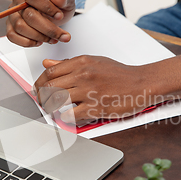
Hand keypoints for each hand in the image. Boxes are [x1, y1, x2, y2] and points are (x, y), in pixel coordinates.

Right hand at [6, 0, 75, 47]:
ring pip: (19, 27)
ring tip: (52, 39)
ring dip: (38, 37)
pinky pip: (12, 35)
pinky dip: (26, 42)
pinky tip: (39, 42)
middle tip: (61, 35)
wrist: (51, 9)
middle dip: (47, 28)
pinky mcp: (10, 24)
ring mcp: (12, 11)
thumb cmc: (56, 3)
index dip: (47, 8)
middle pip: (27, 15)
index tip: (59, 16)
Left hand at [33, 56, 151, 123]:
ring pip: (57, 101)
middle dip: (41, 97)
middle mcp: (83, 75)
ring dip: (50, 109)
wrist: (142, 83)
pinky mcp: (96, 107)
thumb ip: (69, 63)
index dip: (39, 83)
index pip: (50, 72)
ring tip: (52, 111)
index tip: (38, 90)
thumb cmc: (120, 74)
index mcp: (81, 62)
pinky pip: (71, 115)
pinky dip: (65, 118)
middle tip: (42, 103)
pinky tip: (67, 117)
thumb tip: (47, 63)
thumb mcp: (94, 61)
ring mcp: (89, 91)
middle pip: (49, 86)